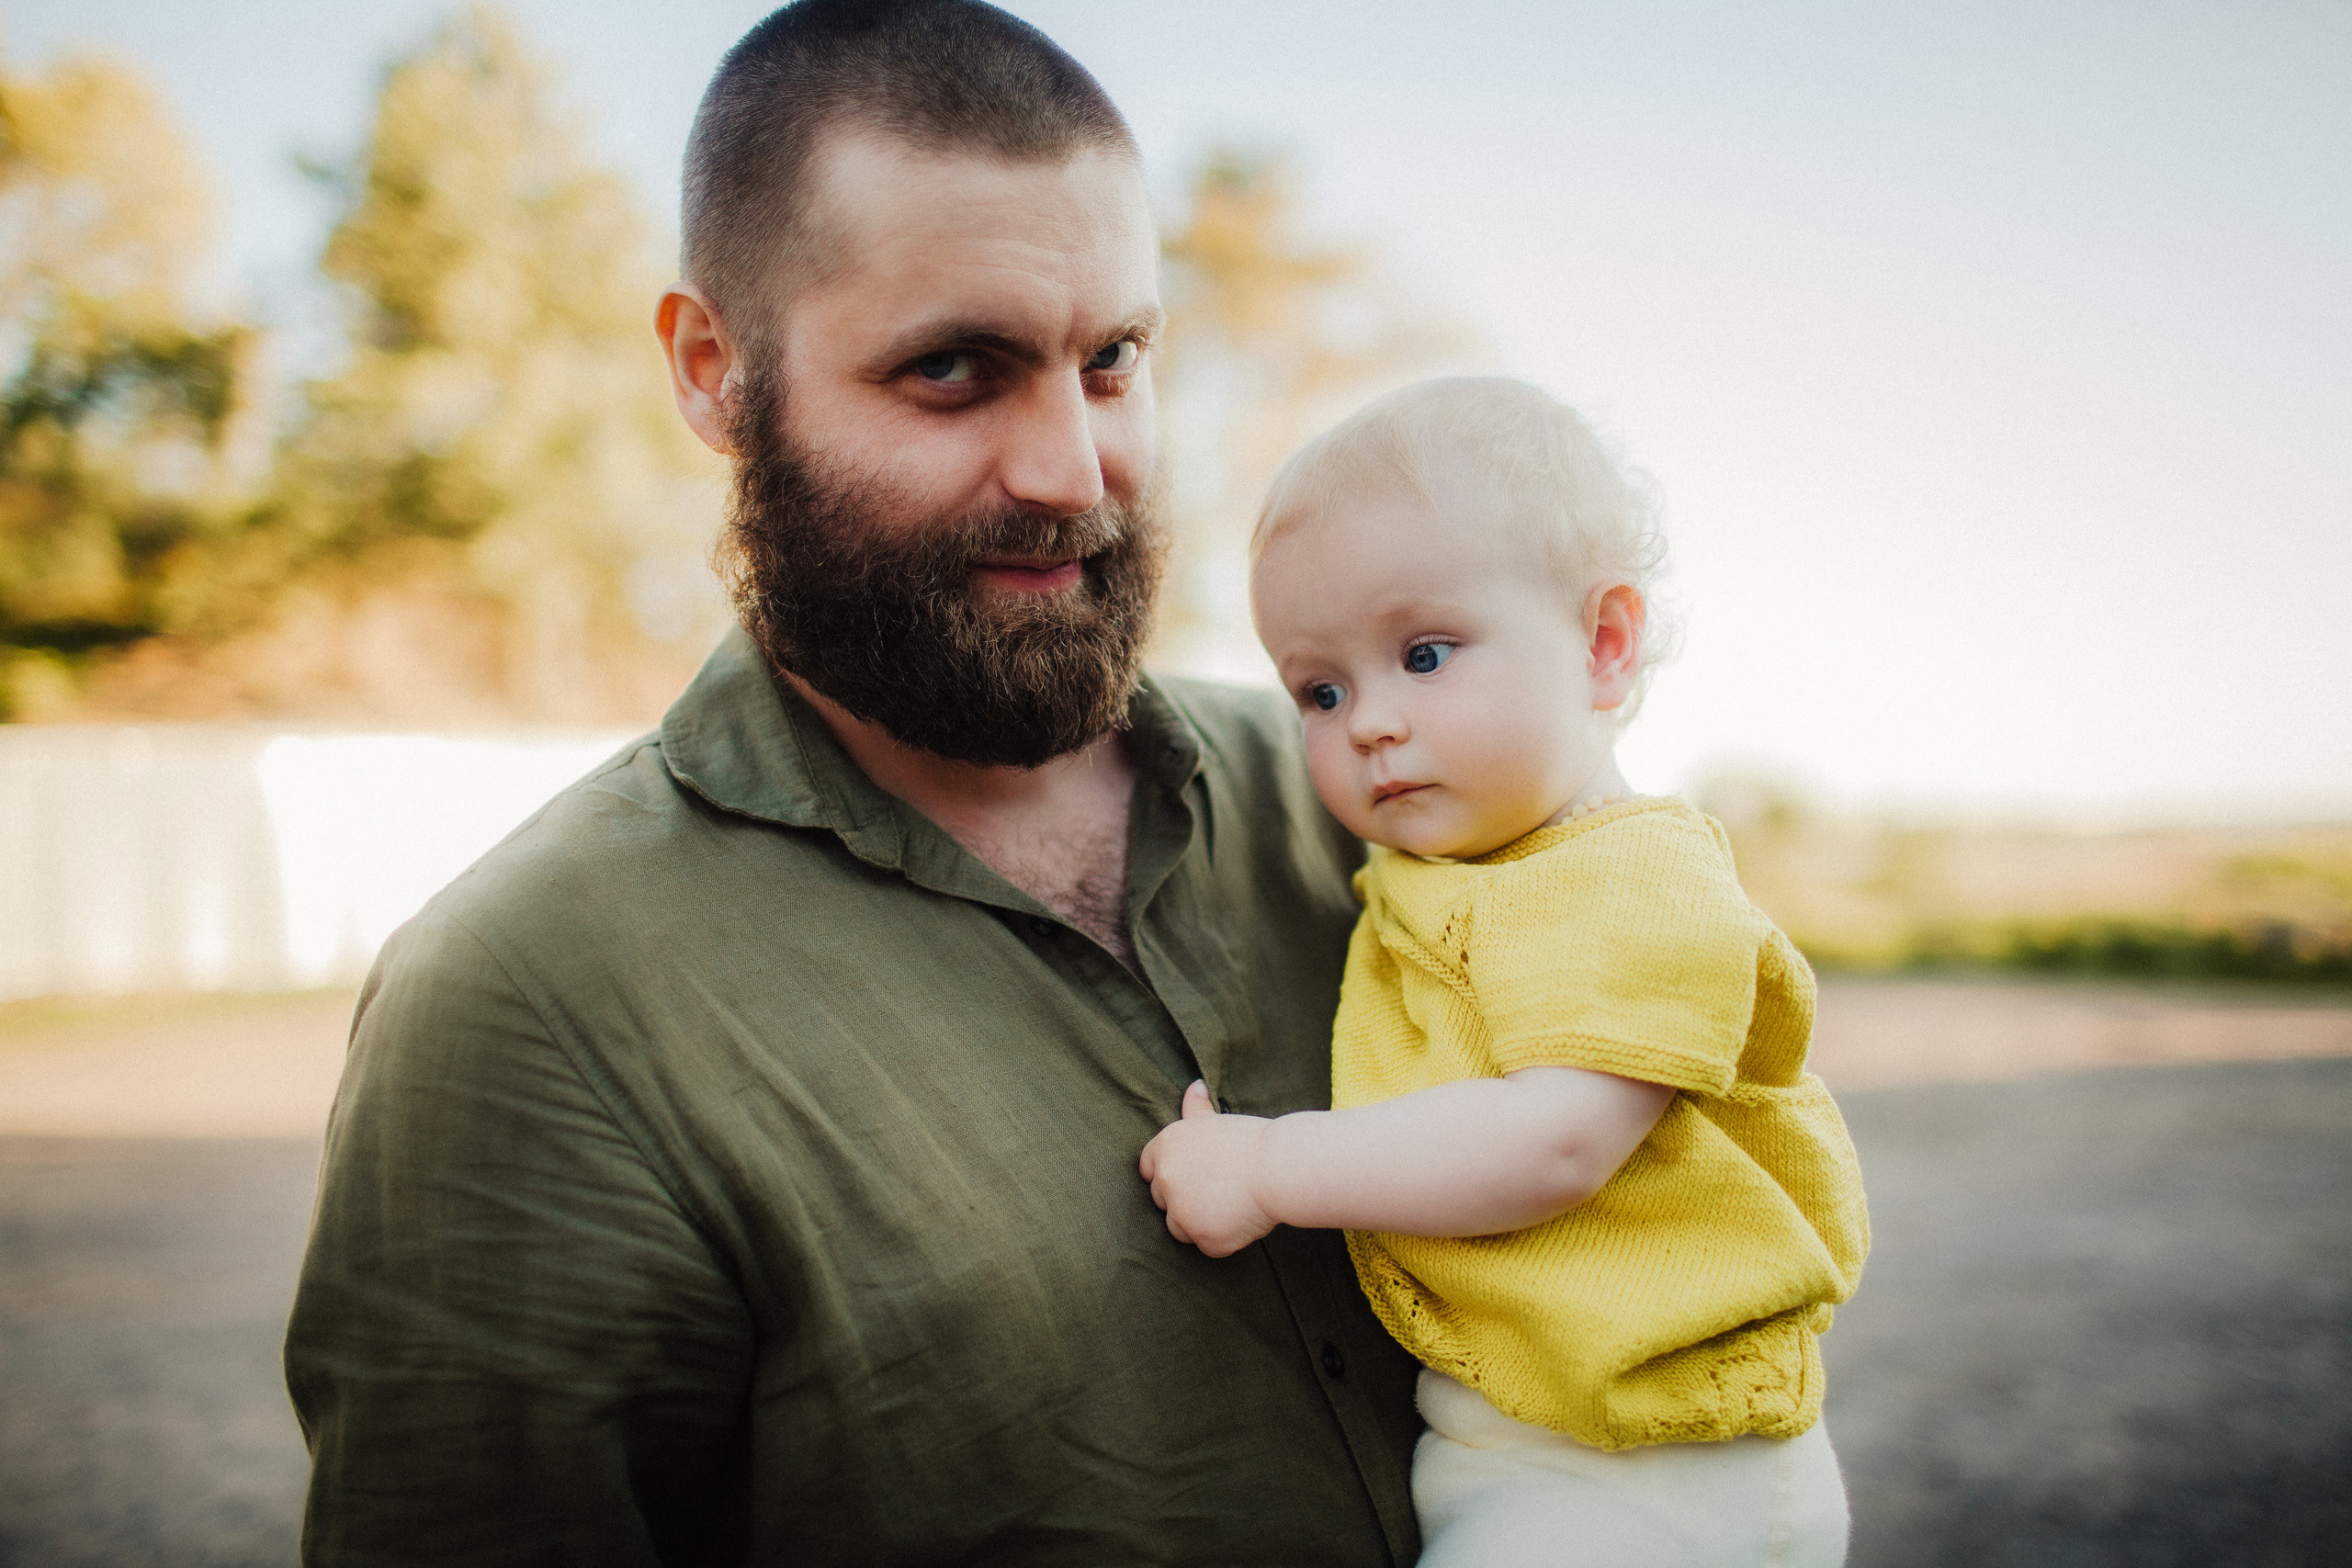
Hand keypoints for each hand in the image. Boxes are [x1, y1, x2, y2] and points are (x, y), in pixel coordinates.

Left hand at [1138, 1082, 1279, 1256]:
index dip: (1169, 1176)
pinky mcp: (1202, 1237)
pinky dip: (1223, 1240)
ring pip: (1180, 1228)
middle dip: (1185, 1201)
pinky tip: (1243, 1220)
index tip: (1192, 1178)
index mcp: (1165, 1147)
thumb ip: (1197, 1110)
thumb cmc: (1253, 1141)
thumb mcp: (1218, 1119)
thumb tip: (1194, 1087)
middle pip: (1162, 1202)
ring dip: (1200, 1224)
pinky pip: (1207, 1246)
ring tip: (1231, 1205)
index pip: (1149, 1170)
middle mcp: (1165, 1179)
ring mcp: (1181, 1211)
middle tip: (1219, 1191)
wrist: (1279, 1167)